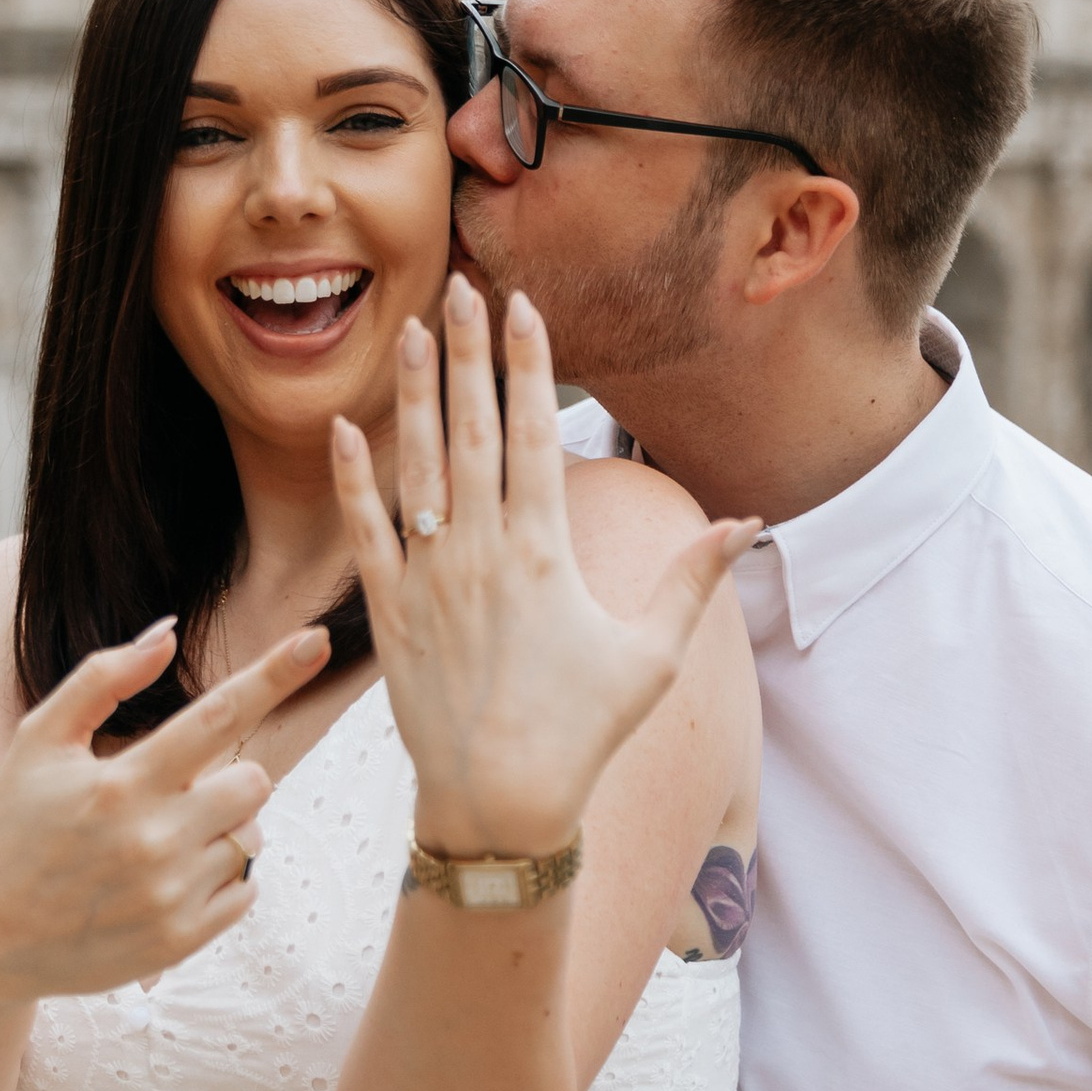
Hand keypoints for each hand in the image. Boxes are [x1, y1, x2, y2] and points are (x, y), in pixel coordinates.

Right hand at [0, 614, 332, 1008]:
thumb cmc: (11, 825)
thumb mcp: (37, 741)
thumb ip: (102, 679)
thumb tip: (168, 631)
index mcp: (121, 783)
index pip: (218, 715)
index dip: (274, 673)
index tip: (318, 640)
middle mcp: (153, 840)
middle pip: (255, 782)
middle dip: (230, 779)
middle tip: (176, 794)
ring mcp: (170, 897)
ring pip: (251, 838)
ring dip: (220, 831)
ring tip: (158, 843)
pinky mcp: (181, 942)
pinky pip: (246, 891)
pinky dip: (219, 880)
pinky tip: (164, 882)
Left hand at [331, 276, 757, 855]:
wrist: (498, 802)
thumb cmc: (582, 732)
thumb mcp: (651, 656)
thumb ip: (692, 580)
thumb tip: (746, 524)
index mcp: (546, 552)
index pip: (535, 435)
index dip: (530, 365)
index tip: (524, 307)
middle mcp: (483, 552)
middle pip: (474, 430)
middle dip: (469, 354)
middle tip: (462, 288)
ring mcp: (430, 579)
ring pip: (418, 467)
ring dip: (415, 395)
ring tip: (413, 331)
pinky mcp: (389, 613)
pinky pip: (364, 532)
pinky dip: (353, 479)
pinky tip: (345, 428)